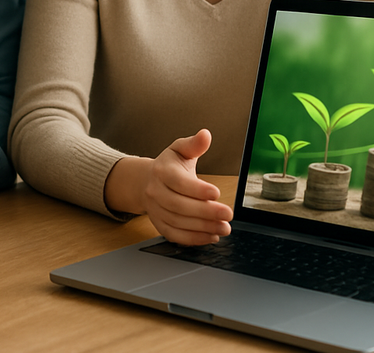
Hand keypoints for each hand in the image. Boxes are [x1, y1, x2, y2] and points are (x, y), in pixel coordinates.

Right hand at [141, 129, 232, 245]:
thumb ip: (194, 144)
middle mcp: (155, 191)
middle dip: (206, 212)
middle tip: (227, 214)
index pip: (179, 182)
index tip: (217, 193)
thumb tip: (206, 135)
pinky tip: (211, 236)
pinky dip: (194, 239)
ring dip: (203, 227)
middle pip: (180, 206)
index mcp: (162, 171)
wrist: (146, 182)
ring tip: (224, 227)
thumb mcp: (180, 149)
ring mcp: (156, 210)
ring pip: (178, 222)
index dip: (198, 189)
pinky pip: (175, 235)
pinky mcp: (159, 224)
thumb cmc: (168, 165)